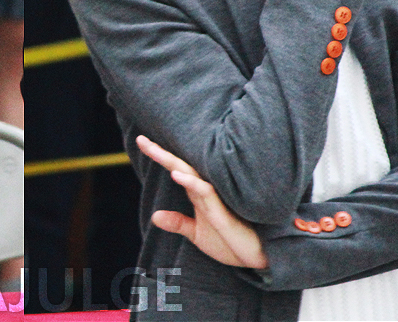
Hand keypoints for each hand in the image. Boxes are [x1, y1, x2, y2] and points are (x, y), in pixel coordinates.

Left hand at [136, 135, 267, 268]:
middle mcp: (206, 192)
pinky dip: (191, 182)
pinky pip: (205, 192)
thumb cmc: (231, 242)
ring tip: (152, 149)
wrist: (257, 258)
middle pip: (180, 166)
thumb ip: (178, 223)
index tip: (141, 141)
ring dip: (171, 162)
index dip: (160, 157)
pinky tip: (176, 174)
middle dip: (160, 153)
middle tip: (140, 139)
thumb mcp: (198, 235)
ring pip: (191, 174)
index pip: (176, 170)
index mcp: (199, 195)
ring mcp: (214, 200)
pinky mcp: (222, 212)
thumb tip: (154, 216)